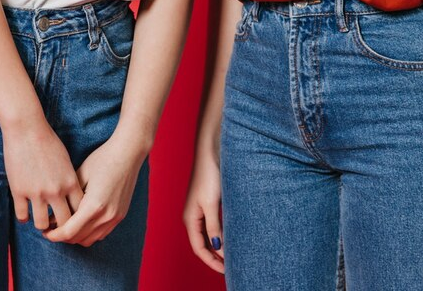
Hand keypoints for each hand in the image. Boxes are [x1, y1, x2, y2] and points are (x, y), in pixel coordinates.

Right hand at [2, 118, 83, 232]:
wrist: (26, 129)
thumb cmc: (47, 140)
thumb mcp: (65, 161)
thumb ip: (69, 180)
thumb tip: (72, 196)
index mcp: (70, 182)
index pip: (80, 211)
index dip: (77, 219)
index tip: (72, 220)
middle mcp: (55, 191)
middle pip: (64, 223)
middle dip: (61, 229)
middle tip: (57, 229)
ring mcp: (36, 193)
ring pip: (42, 224)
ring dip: (41, 225)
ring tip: (41, 222)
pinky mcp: (19, 191)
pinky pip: (22, 216)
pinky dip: (24, 218)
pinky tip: (25, 215)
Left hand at [45, 130, 147, 246]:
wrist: (128, 153)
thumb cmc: (102, 159)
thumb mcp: (80, 175)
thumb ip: (68, 198)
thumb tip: (54, 214)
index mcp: (94, 205)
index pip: (69, 232)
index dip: (54, 235)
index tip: (45, 231)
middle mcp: (106, 216)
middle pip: (78, 239)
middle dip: (62, 236)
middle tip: (51, 228)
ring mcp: (115, 217)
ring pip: (90, 240)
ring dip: (76, 237)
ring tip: (65, 225)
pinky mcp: (120, 216)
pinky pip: (101, 234)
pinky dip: (88, 233)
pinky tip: (81, 222)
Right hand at [183, 150, 225, 272]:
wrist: (211, 152)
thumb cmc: (209, 175)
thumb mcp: (212, 204)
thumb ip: (214, 226)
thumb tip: (218, 247)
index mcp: (190, 218)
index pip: (199, 248)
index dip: (211, 261)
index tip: (226, 271)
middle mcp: (194, 216)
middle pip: (203, 244)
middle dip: (215, 257)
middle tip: (231, 268)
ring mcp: (201, 209)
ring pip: (209, 235)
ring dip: (219, 247)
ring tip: (232, 256)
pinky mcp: (210, 202)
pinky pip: (214, 225)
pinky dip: (221, 234)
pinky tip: (231, 237)